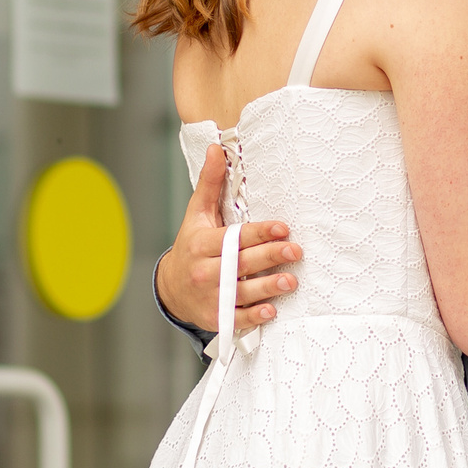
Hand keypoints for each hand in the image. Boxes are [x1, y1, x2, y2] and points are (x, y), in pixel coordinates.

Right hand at [156, 143, 301, 331]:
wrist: (172, 287)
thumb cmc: (192, 246)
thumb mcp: (197, 214)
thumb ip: (209, 184)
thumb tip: (217, 149)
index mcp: (202, 244)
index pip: (234, 237)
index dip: (259, 232)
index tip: (282, 227)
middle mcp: (204, 271)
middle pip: (240, 263)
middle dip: (269, 257)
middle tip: (295, 251)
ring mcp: (209, 296)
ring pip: (240, 292)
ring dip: (267, 288)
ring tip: (290, 281)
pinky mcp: (215, 317)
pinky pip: (236, 318)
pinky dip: (253, 316)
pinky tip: (271, 311)